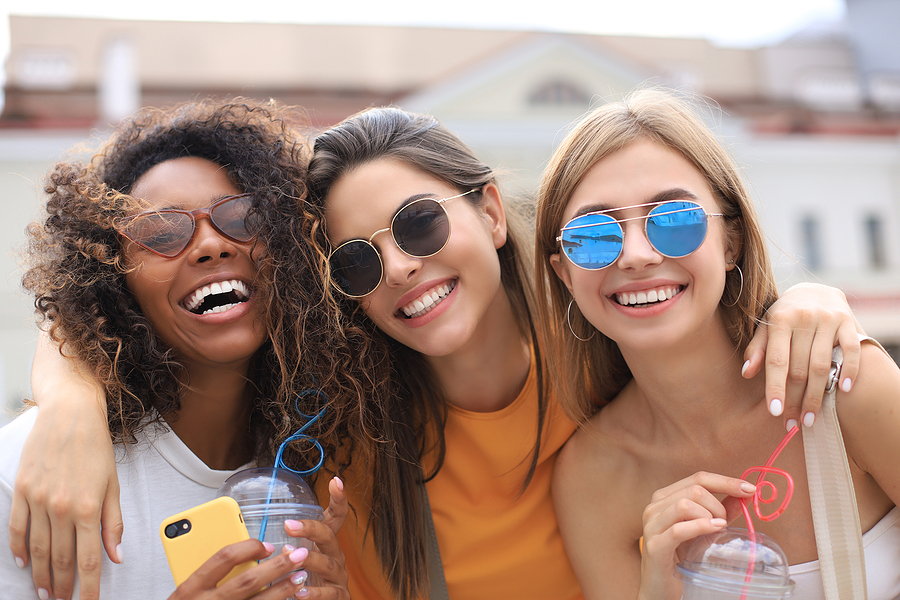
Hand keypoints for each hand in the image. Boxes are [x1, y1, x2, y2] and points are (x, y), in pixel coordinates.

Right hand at [9, 346, 121, 599]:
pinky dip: (19, 548)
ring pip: (38, 549)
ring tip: (44, 592)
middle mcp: (62, 508)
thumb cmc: (96, 448)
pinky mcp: (23, 490)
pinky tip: (23, 563)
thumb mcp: (113, 484)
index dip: (89, 587)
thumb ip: (113, 523)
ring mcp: (39, 500)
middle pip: (60, 559)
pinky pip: (18, 528)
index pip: (88, 560)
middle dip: (62, 586)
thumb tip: (116, 556)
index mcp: (89, 508)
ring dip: (40, 574)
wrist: (70, 414)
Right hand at [167, 540, 310, 599]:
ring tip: (300, 577)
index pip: (224, 558)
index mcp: (191, 588)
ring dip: (283, 589)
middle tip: (297, 555)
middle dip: (277, 566)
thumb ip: (210, 574)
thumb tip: (246, 554)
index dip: (250, 547)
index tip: (268, 545)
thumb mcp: (188, 592)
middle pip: (248, 580)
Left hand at [282, 476, 348, 598]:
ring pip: (328, 563)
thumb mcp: (299, 557)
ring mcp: (338, 576)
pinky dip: (315, 593)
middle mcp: (335, 555)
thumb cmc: (306, 579)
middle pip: (329, 536)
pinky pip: (330, 593)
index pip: (335, 517)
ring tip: (292, 558)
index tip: (335, 481)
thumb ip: (287, 545)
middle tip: (289, 525)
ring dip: (310, 560)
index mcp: (326, 543)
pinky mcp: (339, 595)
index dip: (338, 499)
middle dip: (310, 528)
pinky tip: (300, 592)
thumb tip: (255, 535)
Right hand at [640, 472, 754, 599]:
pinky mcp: (655, 545)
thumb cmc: (680, 556)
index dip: (725, 481)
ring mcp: (652, 525)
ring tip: (717, 530)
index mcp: (665, 497)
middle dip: (718, 505)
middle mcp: (655, 506)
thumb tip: (745, 495)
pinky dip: (701, 527)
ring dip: (709, 516)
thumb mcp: (704, 530)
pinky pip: (679, 529)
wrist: (660, 587)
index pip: (698, 478)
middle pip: (694, 490)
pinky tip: (715, 530)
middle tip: (725, 524)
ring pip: (685, 505)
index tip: (749, 489)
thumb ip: (722, 511)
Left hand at [742, 283, 861, 429]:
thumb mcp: (766, 327)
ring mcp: (827, 319)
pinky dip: (849, 371)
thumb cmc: (785, 316)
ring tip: (810, 418)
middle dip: (795, 399)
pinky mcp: (847, 322)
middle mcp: (803, 318)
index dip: (776, 387)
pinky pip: (851, 350)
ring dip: (817, 396)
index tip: (774, 412)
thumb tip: (746, 372)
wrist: (815, 291)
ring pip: (822, 365)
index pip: (777, 360)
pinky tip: (843, 391)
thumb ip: (757, 348)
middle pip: (799, 368)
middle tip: (791, 424)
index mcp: (779, 320)